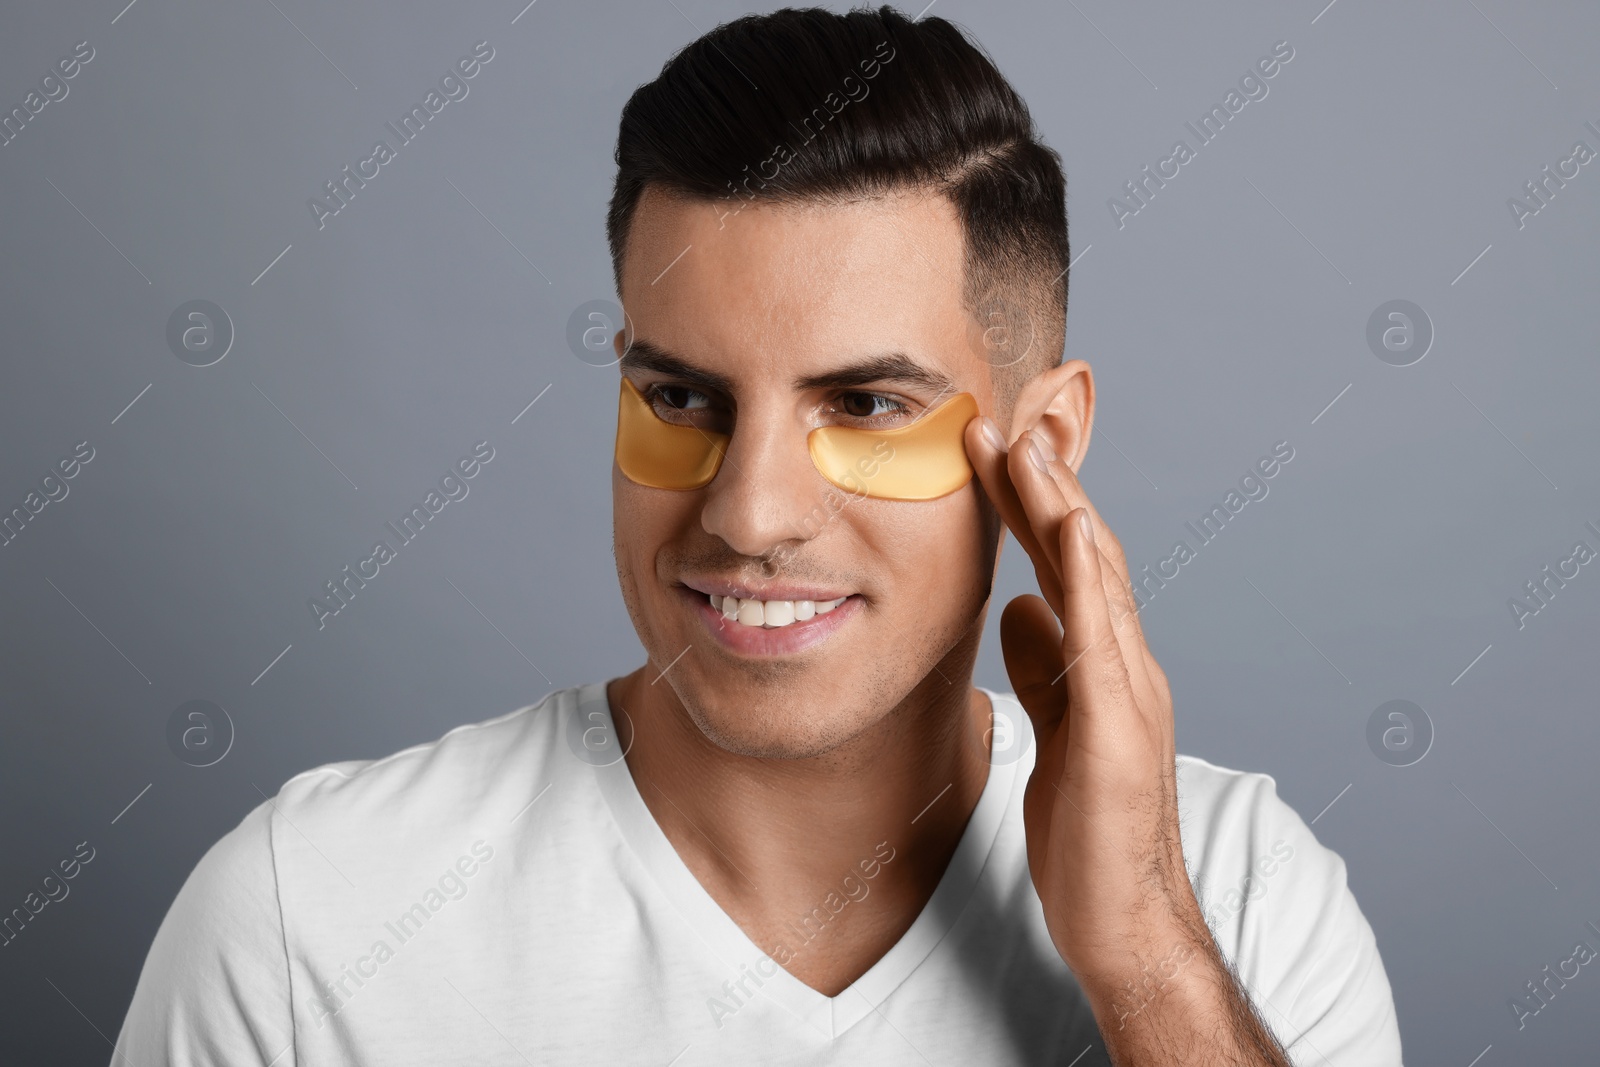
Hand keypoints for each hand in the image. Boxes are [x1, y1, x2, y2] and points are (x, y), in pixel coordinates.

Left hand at [964, 416, 1189, 975]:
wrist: (1120, 918)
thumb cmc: (1086, 830)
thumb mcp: (1052, 730)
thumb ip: (1045, 668)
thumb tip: (1020, 607)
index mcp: (1101, 664)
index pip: (1063, 564)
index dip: (1030, 505)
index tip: (990, 449)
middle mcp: (1124, 664)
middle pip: (1082, 554)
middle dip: (1043, 485)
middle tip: (1001, 420)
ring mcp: (1129, 694)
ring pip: (1099, 581)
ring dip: (1064, 509)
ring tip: (1030, 448)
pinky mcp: (1120, 733)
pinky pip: (1106, 644)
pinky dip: (1092, 582)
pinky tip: (1075, 532)